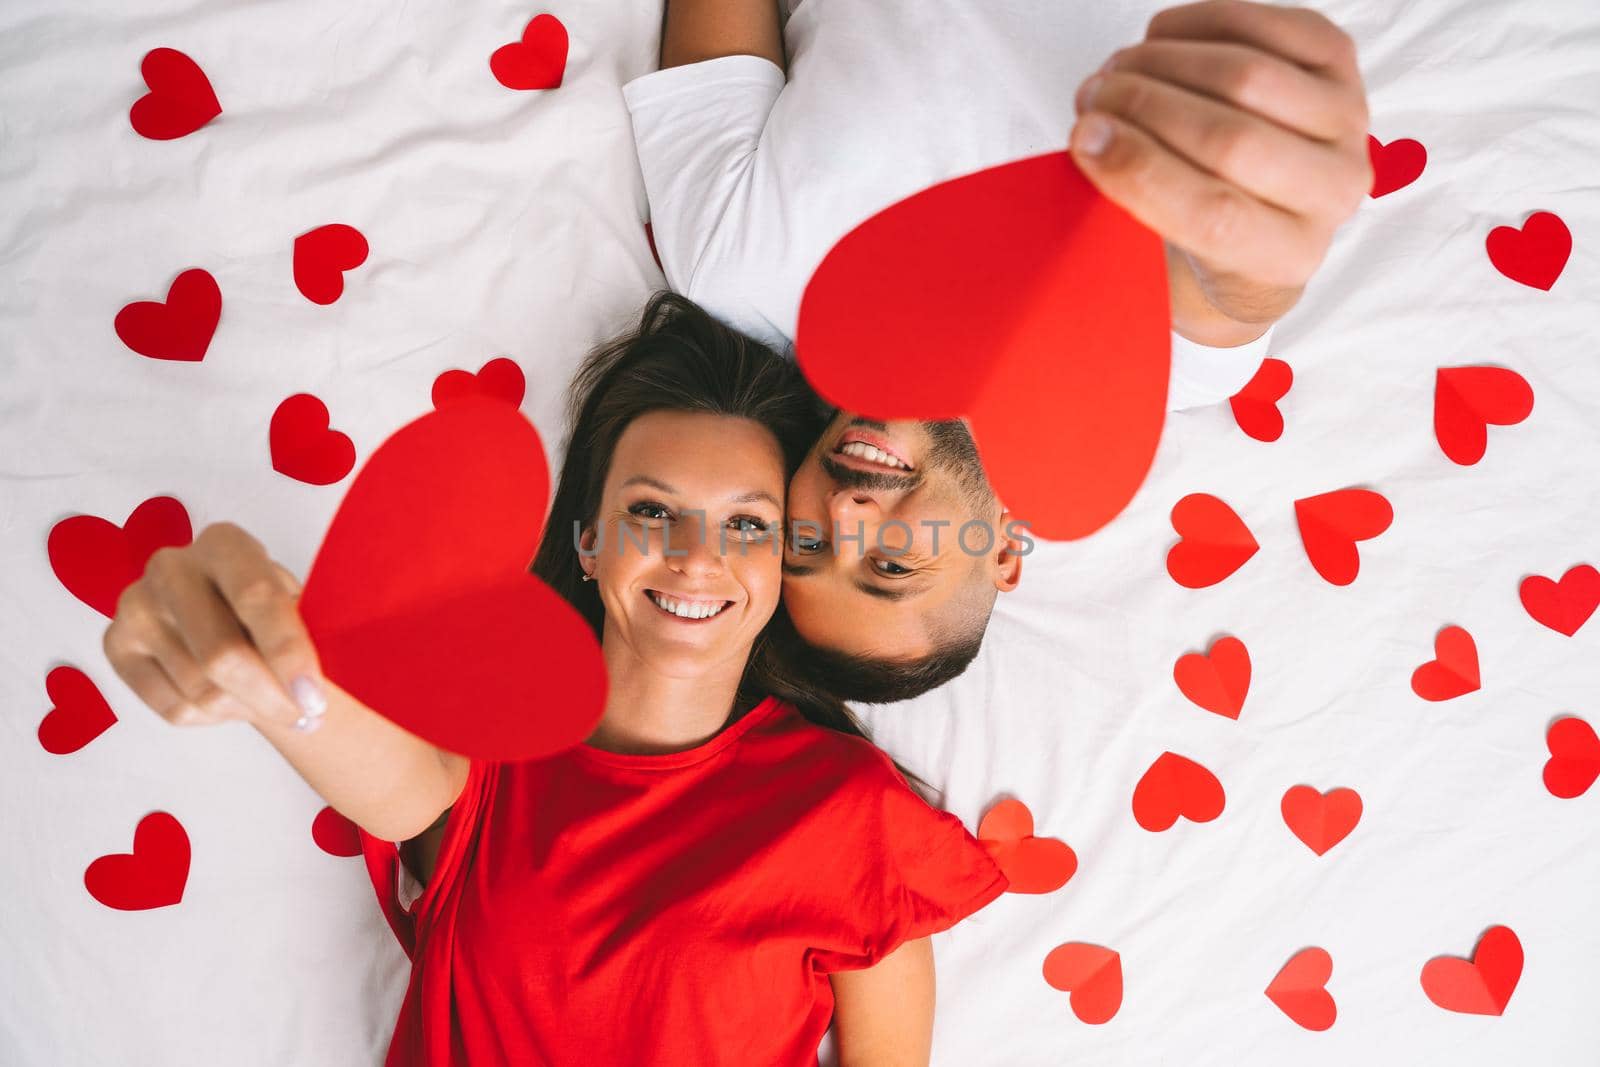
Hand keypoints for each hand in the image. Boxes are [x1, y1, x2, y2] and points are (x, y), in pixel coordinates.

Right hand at [102, 522, 328, 732]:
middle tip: (305, 718)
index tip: (313, 698)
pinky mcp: (115, 645)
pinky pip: (175, 708)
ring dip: (247, 708)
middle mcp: (171, 567)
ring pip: (201, 690)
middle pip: (220, 655)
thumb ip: (302, 633)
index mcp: (225, 543)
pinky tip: (232, 700)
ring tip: (268, 699)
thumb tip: (306, 692)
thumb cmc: (271, 610)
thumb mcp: (298, 605)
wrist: (227, 618)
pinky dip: (215, 717)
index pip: (256, 597)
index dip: (288, 653)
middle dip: (270, 698)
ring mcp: (136, 606)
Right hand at [1068, 0, 1372, 345]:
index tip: (1086, 139)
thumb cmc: (1205, 223)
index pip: (1214, 215)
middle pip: (1232, 140)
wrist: (1262, 198)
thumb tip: (1094, 136)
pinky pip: (1264, 27)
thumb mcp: (1168, 244)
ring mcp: (1346, 122)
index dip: (1142, 172)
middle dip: (1144, 108)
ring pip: (1247, 77)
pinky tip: (1157, 40)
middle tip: (1093, 96)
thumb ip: (1133, 202)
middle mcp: (1332, 192)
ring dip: (1163, 63)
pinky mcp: (1338, 62)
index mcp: (1286, 256)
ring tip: (1115, 70)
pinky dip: (1197, 25)